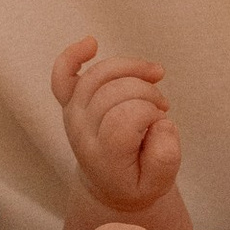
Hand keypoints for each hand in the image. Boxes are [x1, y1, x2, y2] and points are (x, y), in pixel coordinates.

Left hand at [51, 35, 183, 218]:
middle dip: (148, 93)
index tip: (163, 123)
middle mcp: (82, 132)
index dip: (152, 113)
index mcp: (104, 155)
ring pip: (99, 73)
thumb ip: (166, 157)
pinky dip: (74, 54)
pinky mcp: (70, 101)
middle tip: (162, 108)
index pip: (126, 117)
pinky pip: (63, 73)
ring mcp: (73, 113)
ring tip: (155, 78)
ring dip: (133, 68)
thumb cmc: (137, 181)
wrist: (110, 186)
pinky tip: (92, 43)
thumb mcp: (161, 183)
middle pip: (114, 91)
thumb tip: (160, 122)